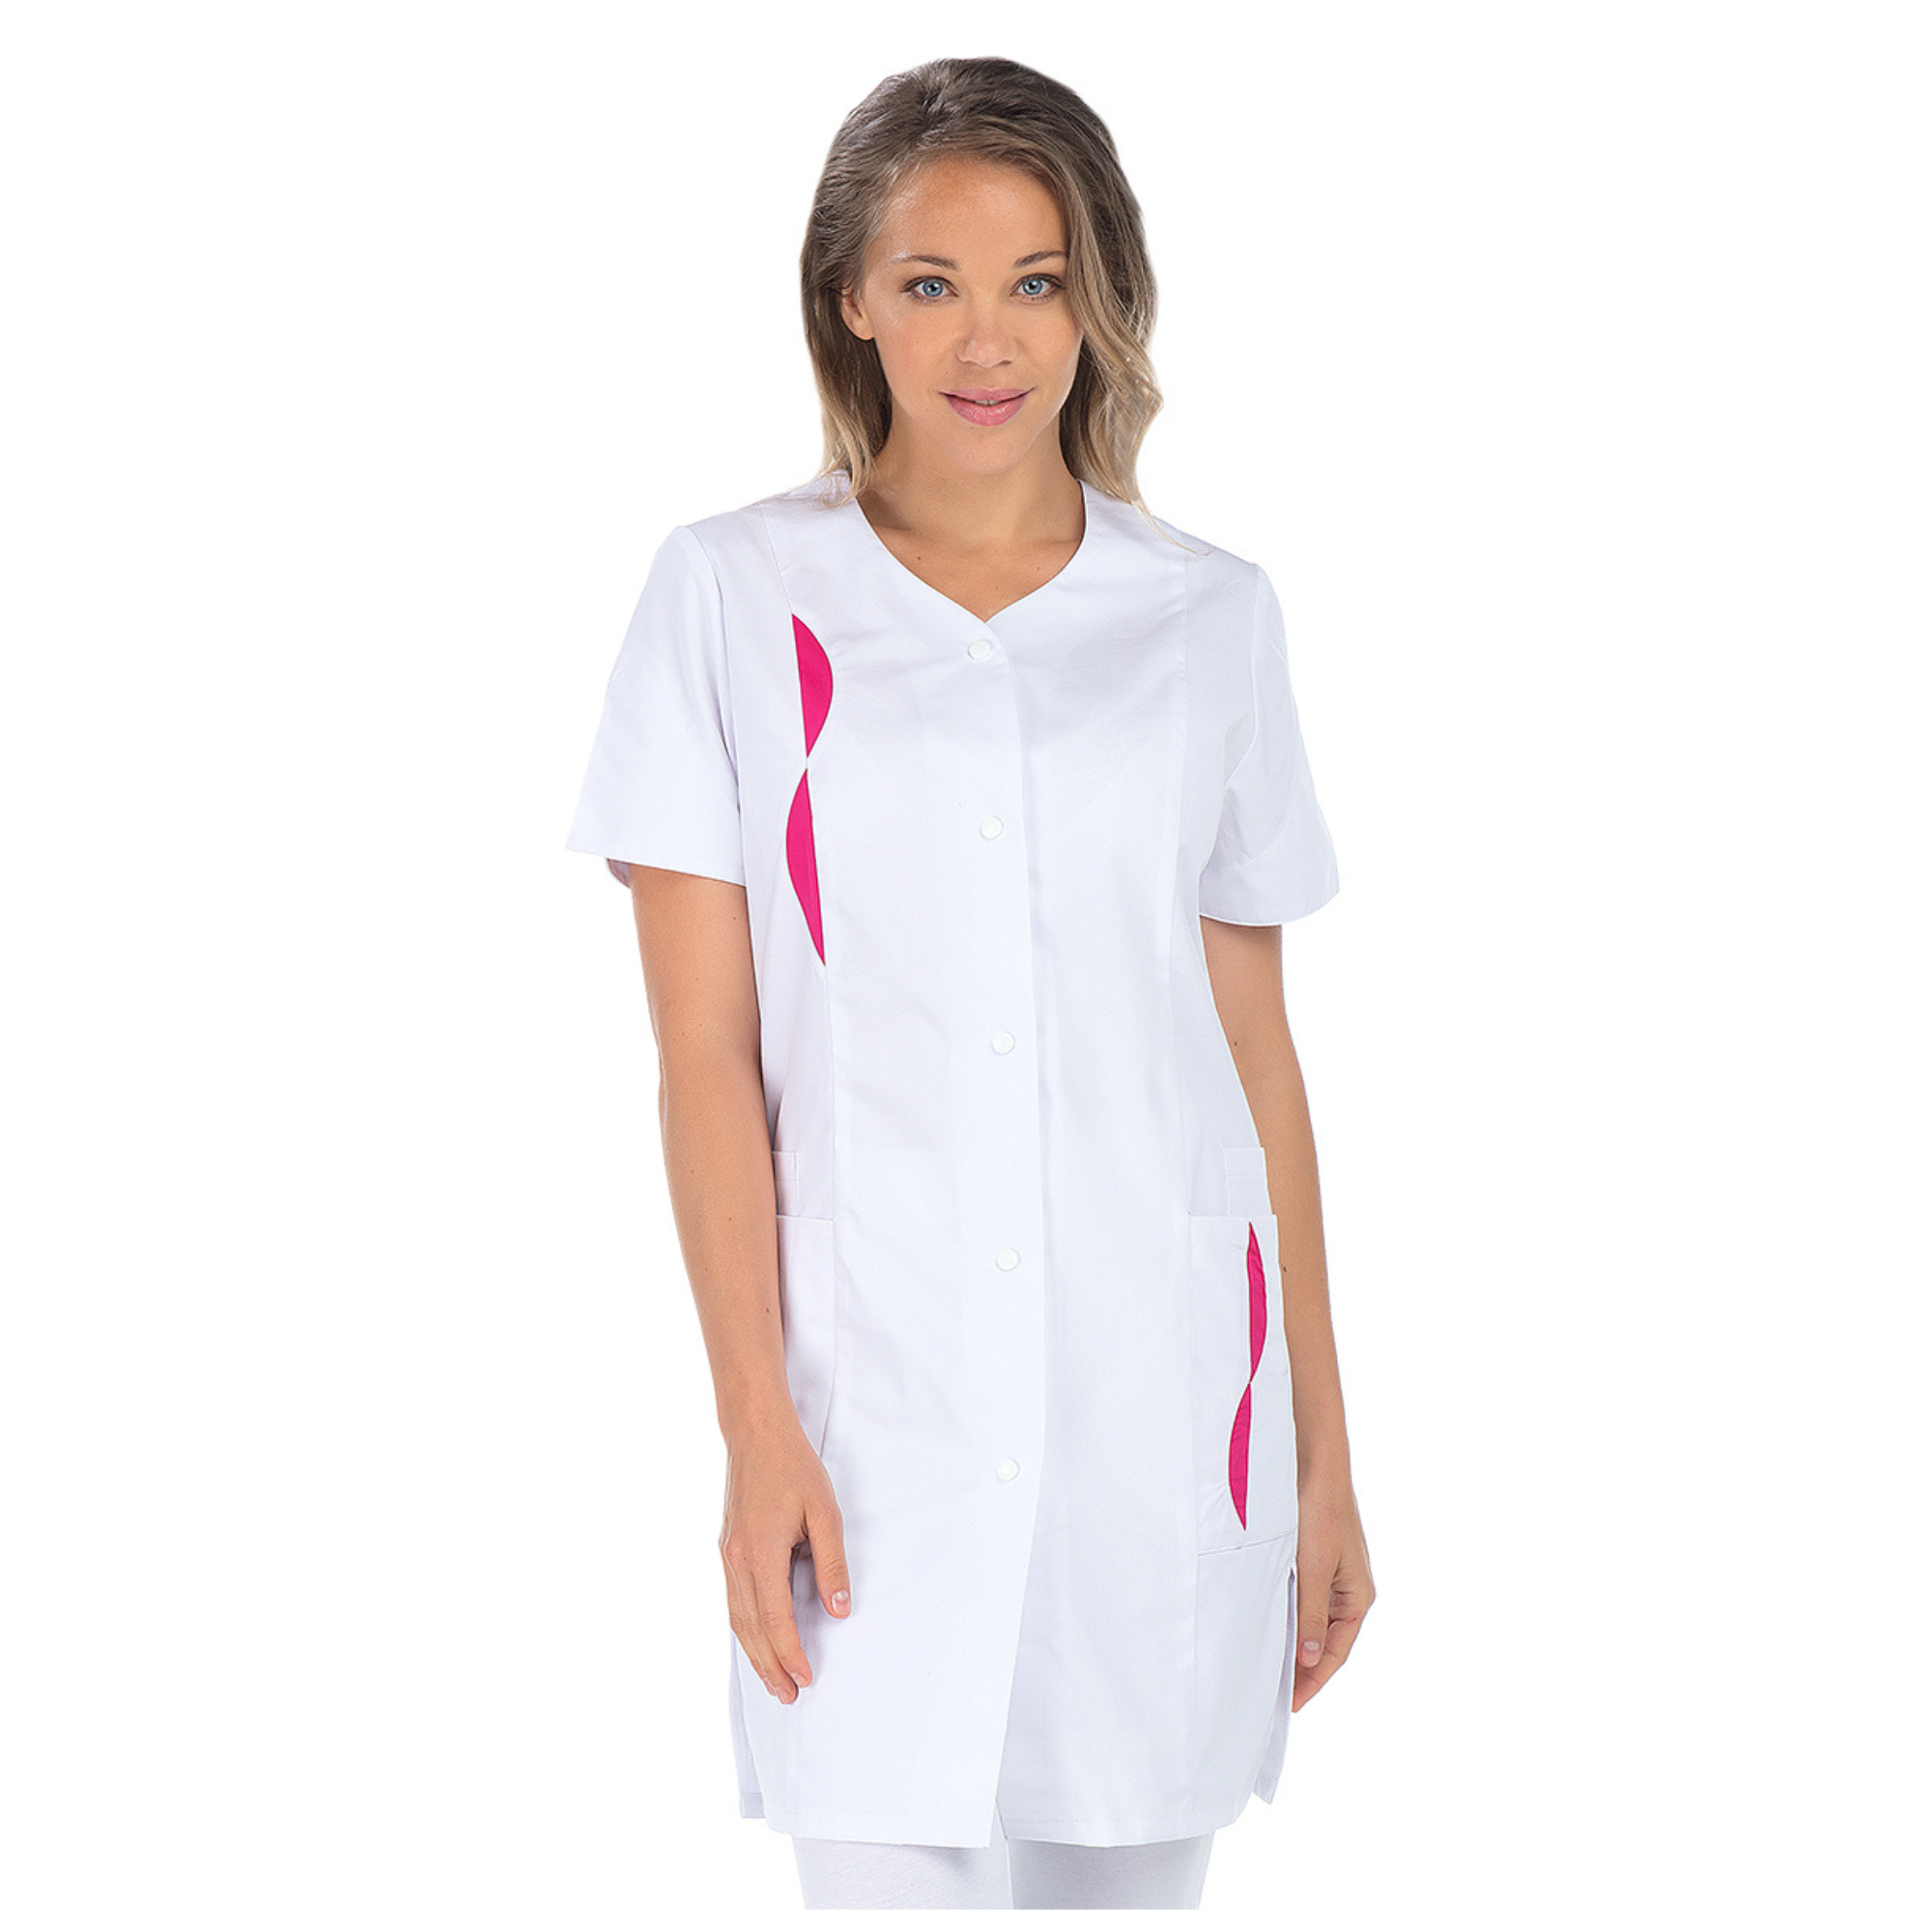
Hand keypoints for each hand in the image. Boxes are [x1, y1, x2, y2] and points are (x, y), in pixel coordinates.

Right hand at [719, 1413, 851, 1702]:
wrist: (755, 1433)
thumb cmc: (792, 1467)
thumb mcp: (824, 1512)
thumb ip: (832, 1564)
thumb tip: (839, 1610)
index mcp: (761, 1553)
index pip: (776, 1620)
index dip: (791, 1654)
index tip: (807, 1678)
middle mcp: (737, 1560)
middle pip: (752, 1629)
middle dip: (770, 1666)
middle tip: (788, 1697)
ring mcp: (727, 1555)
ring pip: (738, 1619)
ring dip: (755, 1654)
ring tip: (773, 1681)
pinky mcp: (726, 1548)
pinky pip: (733, 1601)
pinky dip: (745, 1628)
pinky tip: (755, 1640)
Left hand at [1292, 1463, 1373, 1711]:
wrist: (1316, 1466)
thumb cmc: (1321, 1513)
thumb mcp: (1314, 1568)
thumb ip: (1310, 1614)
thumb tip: (1307, 1659)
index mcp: (1358, 1597)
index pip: (1335, 1651)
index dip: (1313, 1679)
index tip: (1293, 1704)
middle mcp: (1350, 1590)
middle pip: (1325, 1640)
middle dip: (1304, 1668)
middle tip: (1276, 1694)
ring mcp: (1334, 1575)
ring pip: (1314, 1621)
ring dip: (1295, 1643)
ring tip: (1271, 1668)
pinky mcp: (1317, 1560)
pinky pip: (1305, 1600)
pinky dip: (1291, 1617)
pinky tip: (1271, 1625)